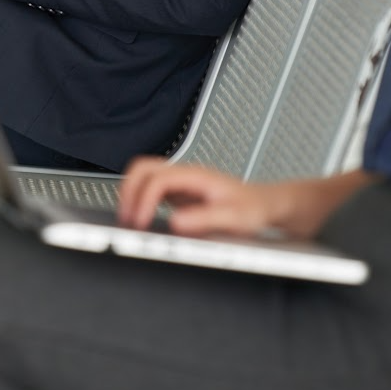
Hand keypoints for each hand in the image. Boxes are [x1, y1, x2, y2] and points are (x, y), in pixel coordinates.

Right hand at [117, 158, 283, 237]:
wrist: (263, 204)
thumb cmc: (252, 208)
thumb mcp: (234, 218)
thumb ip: (205, 219)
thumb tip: (175, 222)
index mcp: (197, 176)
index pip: (159, 179)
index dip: (145, 200)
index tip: (142, 222)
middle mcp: (185, 174)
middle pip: (143, 167)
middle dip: (129, 191)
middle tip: (127, 217)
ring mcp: (180, 181)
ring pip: (142, 173)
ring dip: (130, 193)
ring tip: (129, 218)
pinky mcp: (177, 191)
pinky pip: (149, 186)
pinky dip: (138, 199)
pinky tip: (141, 217)